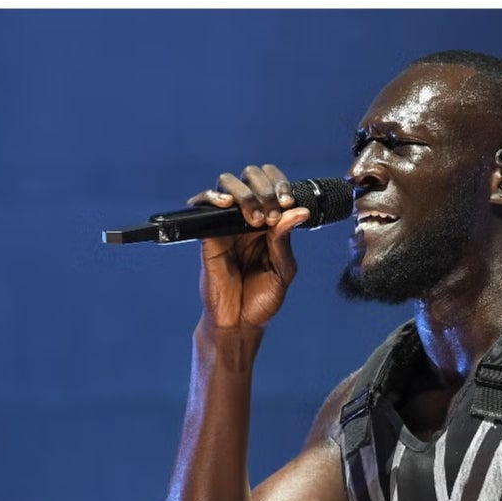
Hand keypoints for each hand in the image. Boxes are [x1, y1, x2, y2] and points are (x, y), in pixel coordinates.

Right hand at [188, 164, 314, 332]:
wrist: (240, 323)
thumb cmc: (263, 298)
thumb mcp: (283, 269)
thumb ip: (286, 239)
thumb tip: (298, 211)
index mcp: (270, 222)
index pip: (273, 184)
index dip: (281, 184)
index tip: (288, 201)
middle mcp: (247, 218)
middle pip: (251, 177)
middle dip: (265, 188)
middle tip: (272, 215)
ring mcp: (227, 225)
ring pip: (228, 185)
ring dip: (245, 194)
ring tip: (255, 219)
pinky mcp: (208, 236)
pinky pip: (203, 207)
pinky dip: (211, 197)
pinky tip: (226, 204)